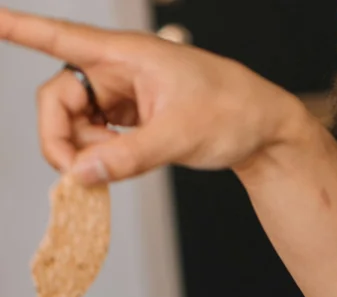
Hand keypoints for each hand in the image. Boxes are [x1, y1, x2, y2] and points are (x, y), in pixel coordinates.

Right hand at [0, 7, 304, 183]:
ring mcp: (120, 94)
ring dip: (81, 152)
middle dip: (60, 138)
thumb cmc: (232, 114)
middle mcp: (116, 69)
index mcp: (126, 54)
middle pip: (57, 98)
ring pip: (72, 122)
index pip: (61, 36)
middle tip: (77, 177)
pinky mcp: (127, 117)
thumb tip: (80, 176)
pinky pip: (93, 137)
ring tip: (114, 168)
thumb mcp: (180, 138)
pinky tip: (117, 166)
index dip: (20, 29)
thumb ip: (128, 158)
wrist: (262, 129)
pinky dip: (97, 157)